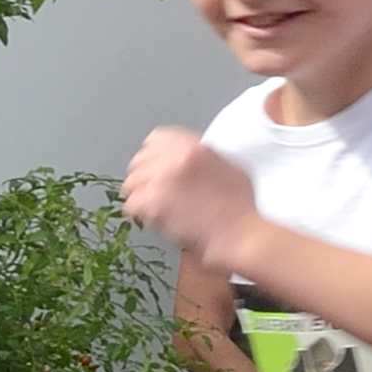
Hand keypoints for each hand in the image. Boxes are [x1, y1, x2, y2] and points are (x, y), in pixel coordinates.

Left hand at [118, 129, 263, 275]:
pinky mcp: (154, 202)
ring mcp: (163, 179)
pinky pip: (131, 205)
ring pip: (131, 183)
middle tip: (152, 194)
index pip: (156, 138)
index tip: (155, 168)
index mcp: (194, 145)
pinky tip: (152, 220)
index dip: (153, 155)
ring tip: (153, 209)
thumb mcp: (227, 166)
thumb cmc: (240, 207)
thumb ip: (202, 158)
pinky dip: (138, 214)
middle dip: (144, 178)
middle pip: (139, 161)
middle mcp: (176, 157)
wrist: (240, 232)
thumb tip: (184, 160)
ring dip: (139, 196)